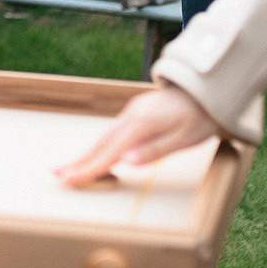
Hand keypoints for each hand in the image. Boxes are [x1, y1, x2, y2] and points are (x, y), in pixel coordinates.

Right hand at [54, 84, 222, 186]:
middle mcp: (132, 116)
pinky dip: (100, 146)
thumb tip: (125, 162)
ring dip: (86, 154)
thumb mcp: (185, 139)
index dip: (90, 167)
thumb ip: (155, 151)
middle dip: (79, 161)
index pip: (110, 152)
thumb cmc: (201, 117)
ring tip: (69, 168)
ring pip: (105, 137)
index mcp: (142, 124)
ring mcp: (132, 112)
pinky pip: (113, 132)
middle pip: (101, 143)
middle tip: (58, 174)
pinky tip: (94, 154)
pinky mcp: (136, 113)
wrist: (208, 88)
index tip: (71, 179)